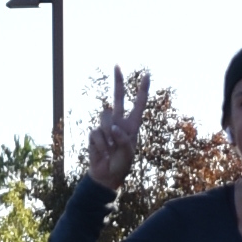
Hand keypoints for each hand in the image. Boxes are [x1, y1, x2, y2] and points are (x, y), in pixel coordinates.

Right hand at [81, 66, 151, 191]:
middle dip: (118, 82)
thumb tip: (113, 127)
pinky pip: (96, 132)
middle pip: (118, 98)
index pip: (138, 104)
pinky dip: (101, 144)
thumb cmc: (121, 164)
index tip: (146, 74)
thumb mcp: (128, 153)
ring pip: (105, 117)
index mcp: (132, 125)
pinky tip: (103, 153)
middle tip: (117, 65)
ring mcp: (106, 127)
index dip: (142, 90)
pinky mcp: (94, 133)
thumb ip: (124, 139)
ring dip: (108, 135)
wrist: (105, 175)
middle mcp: (119, 122)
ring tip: (111, 149)